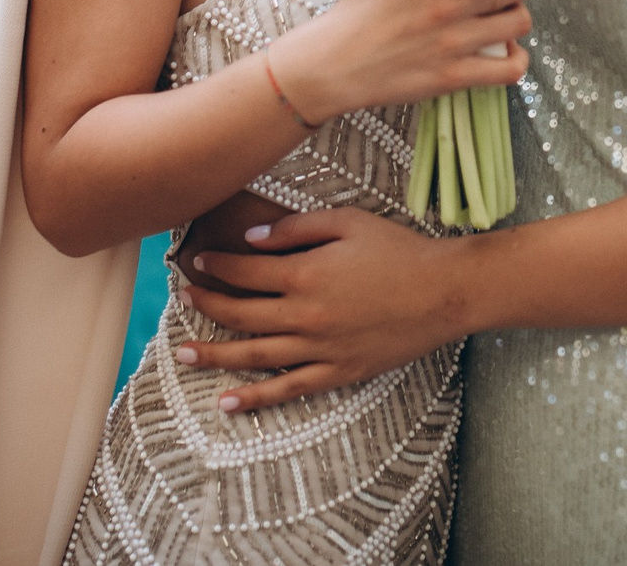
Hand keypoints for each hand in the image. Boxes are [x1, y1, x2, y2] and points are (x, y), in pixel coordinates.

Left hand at [175, 208, 469, 411]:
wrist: (443, 292)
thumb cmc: (398, 250)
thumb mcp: (347, 222)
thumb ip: (295, 228)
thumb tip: (250, 240)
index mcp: (304, 275)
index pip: (244, 272)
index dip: (217, 266)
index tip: (198, 261)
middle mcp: (305, 316)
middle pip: (239, 314)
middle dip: (206, 305)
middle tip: (184, 298)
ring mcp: (320, 349)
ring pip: (253, 356)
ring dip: (214, 355)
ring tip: (182, 353)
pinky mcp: (338, 372)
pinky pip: (288, 390)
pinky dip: (255, 400)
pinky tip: (226, 403)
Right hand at [271, 0, 529, 126]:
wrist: (330, 65)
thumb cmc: (356, 18)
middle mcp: (449, 1)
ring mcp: (455, 40)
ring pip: (520, 21)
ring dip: (517, 19)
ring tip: (503, 21)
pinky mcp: (455, 75)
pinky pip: (511, 68)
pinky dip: (517, 60)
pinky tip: (507, 53)